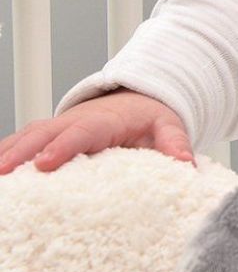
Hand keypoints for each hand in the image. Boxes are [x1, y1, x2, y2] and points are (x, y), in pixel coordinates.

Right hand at [0, 90, 192, 174]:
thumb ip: (175, 143)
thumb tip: (186, 163)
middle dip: (22, 152)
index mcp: (104, 121)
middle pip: (44, 135)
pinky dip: (6, 152)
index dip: (62, 148)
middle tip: (3, 172)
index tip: (45, 164)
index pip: (81, 134)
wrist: (139, 99)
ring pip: (26, 137)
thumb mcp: (169, 125)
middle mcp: (75, 121)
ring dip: (7, 153)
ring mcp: (58, 127)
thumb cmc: (151, 117)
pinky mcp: (49, 135)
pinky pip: (22, 142)